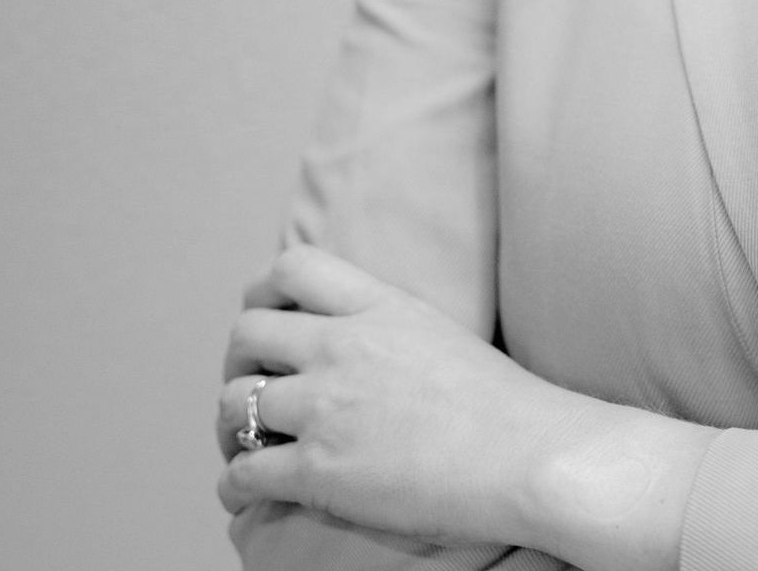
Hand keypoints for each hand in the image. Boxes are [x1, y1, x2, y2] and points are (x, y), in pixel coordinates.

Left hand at [215, 244, 593, 545]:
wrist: (527, 455)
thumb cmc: (502, 404)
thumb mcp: (440, 334)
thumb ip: (388, 330)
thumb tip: (357, 346)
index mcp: (380, 306)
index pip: (293, 267)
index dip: (263, 293)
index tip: (268, 321)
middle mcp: (344, 346)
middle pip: (247, 332)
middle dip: (238, 362)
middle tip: (253, 388)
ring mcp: (326, 407)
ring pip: (233, 403)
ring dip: (231, 427)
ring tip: (249, 444)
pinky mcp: (318, 470)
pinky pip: (241, 472)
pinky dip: (236, 483)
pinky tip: (250, 490)